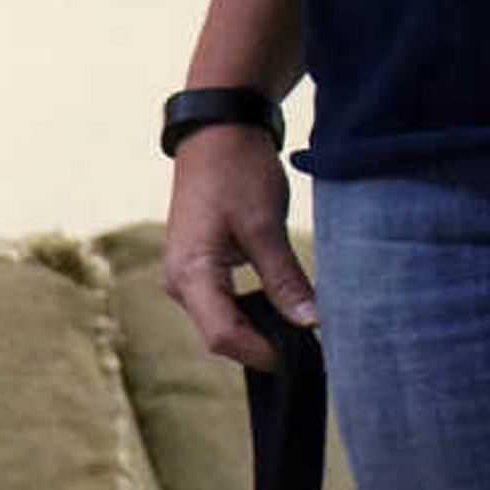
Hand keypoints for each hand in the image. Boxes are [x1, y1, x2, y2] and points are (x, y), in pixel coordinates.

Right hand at [159, 126, 314, 371]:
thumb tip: (310, 323)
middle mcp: (178, 282)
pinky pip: (222, 305)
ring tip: (301, 328)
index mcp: (189, 274)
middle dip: (264, 346)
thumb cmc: (236, 172)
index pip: (224, 336)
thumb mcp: (265, 227)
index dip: (265, 353)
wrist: (217, 133)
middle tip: (312, 347)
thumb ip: (284, 279)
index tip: (305, 356)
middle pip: (220, 335)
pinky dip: (252, 312)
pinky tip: (283, 307)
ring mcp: (184, 276)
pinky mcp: (196, 268)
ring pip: (222, 322)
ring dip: (259, 330)